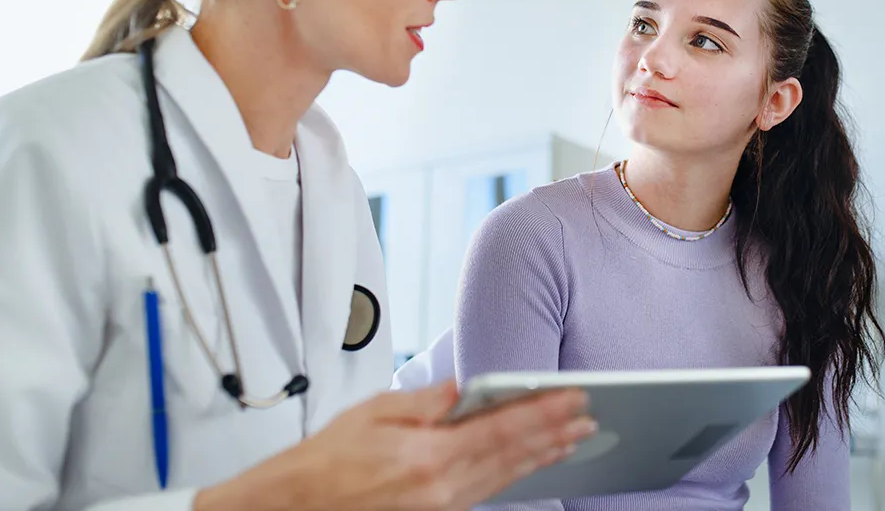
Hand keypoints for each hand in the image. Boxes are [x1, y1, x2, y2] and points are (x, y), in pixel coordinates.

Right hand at [194, 380, 594, 510]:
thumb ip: (427, 400)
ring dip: (542, 457)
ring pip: (505, 478)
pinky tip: (531, 464)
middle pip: (513, 456)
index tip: (573, 396)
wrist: (295, 505)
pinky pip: (486, 493)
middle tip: (588, 416)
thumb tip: (465, 386)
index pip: (501, 428)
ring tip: (573, 438)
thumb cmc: (326, 460)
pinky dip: (514, 475)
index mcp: (427, 456)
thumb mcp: (373, 411)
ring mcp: (441, 508)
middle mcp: (441, 488)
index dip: (543, 411)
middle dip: (554, 434)